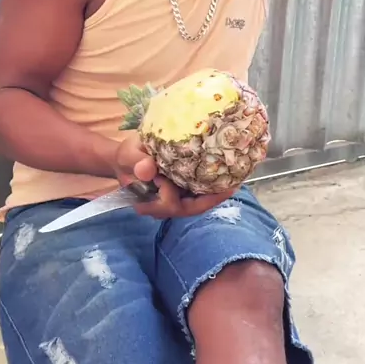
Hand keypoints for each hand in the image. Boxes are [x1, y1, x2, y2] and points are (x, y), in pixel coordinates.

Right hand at [115, 132, 235, 218]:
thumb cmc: (128, 156)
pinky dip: (212, 186)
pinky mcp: (183, 192)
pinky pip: (200, 195)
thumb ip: (136, 162)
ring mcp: (175, 200)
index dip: (183, 195)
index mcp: (150, 201)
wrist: (129, 156)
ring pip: (198, 203)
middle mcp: (164, 206)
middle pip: (191, 208)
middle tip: (232, 183)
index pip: (170, 204)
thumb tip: (147, 170)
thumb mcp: (128, 155)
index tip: (202, 181)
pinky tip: (228, 175)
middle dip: (211, 197)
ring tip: (235, 178)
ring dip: (215, 192)